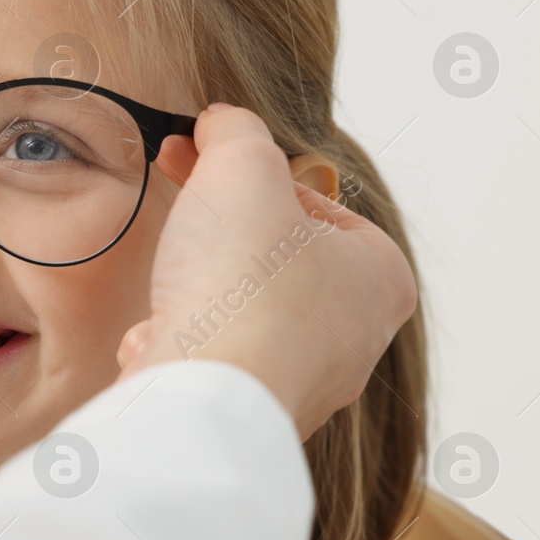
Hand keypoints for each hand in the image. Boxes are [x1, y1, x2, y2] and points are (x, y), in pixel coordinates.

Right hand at [117, 103, 417, 439]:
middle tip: (181, 204)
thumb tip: (221, 122)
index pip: (318, 206)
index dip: (254, 177)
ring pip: (239, 314)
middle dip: (219, 235)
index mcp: (381, 278)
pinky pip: (210, 363)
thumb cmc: (243, 286)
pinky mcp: (250, 416)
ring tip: (171, 288)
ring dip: (193, 294)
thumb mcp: (242, 168)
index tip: (203, 160)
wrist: (203, 396)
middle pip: (276, 259)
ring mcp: (304, 385)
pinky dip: (179, 345)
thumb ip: (235, 132)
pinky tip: (158, 341)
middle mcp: (355, 340)